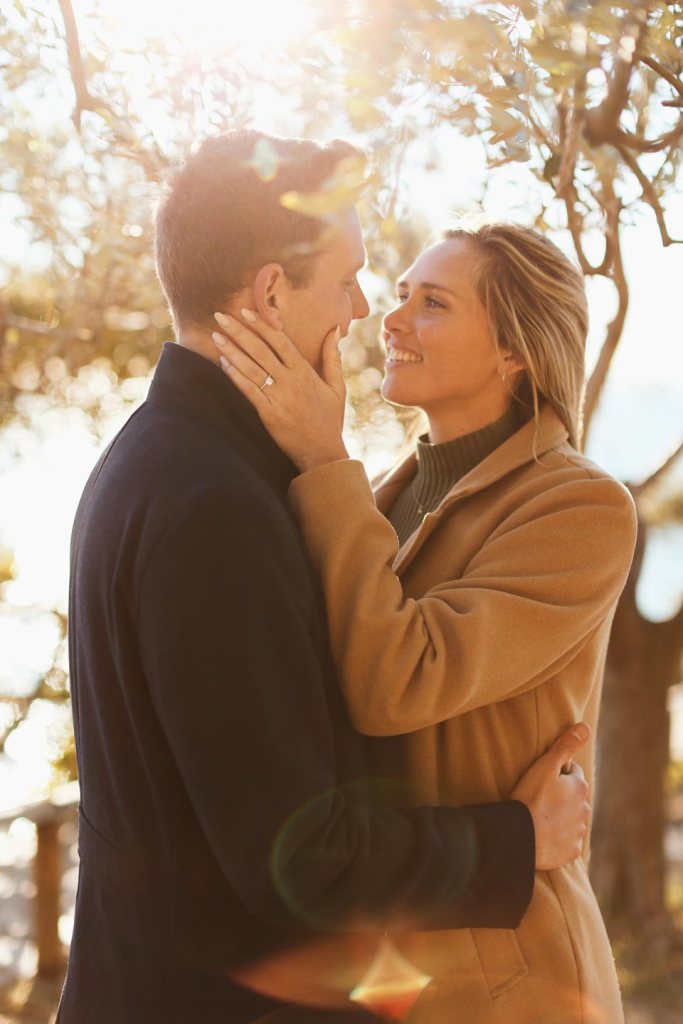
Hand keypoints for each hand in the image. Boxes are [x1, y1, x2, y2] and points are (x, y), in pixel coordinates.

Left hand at [212, 309, 348, 472]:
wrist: (323, 452)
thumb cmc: (330, 420)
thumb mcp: (338, 387)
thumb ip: (333, 357)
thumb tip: (335, 330)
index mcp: (305, 371)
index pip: (280, 341)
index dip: (261, 325)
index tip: (245, 312)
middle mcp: (290, 380)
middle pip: (260, 349)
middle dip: (238, 331)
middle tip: (220, 316)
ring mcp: (279, 397)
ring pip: (251, 367)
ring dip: (231, 350)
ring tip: (215, 336)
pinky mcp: (268, 413)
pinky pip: (248, 390)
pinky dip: (234, 375)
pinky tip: (222, 362)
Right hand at [511, 722, 591, 871]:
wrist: (521, 838)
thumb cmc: (530, 798)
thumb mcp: (545, 766)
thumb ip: (566, 746)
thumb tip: (586, 727)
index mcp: (580, 788)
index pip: (572, 773)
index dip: (556, 773)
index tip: (541, 779)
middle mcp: (584, 810)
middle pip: (573, 797)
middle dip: (561, 796)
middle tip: (538, 798)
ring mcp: (578, 832)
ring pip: (571, 819)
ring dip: (559, 817)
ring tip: (538, 817)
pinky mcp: (571, 852)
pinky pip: (566, 841)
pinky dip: (558, 838)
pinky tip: (542, 835)